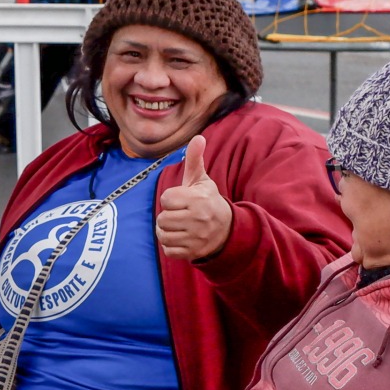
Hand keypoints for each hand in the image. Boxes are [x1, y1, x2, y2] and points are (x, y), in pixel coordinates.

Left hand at [156, 136, 232, 261]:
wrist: (228, 229)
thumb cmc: (208, 201)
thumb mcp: (202, 180)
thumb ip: (195, 160)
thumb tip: (198, 137)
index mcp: (198, 200)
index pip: (166, 199)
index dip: (170, 199)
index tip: (181, 200)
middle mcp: (198, 219)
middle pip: (162, 219)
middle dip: (167, 216)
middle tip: (179, 214)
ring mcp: (196, 238)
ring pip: (163, 235)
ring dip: (166, 231)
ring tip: (177, 226)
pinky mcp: (193, 253)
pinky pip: (168, 251)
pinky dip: (171, 246)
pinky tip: (180, 238)